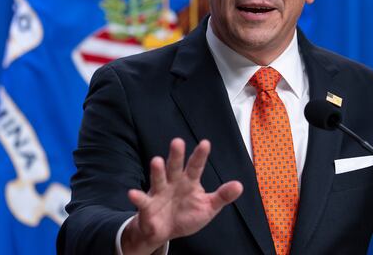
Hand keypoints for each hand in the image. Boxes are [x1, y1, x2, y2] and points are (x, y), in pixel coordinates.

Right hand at [121, 138, 243, 254]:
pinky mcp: (148, 206)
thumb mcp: (208, 207)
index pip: (196, 166)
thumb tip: (239, 185)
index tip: (205, 143)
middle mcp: (173, 182)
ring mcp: (159, 192)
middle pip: (175, 167)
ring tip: (157, 160)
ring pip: (158, 179)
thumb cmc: (187, 214)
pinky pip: (142, 201)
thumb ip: (222, 196)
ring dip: (157, 171)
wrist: (166, 231)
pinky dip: (137, 197)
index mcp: (189, 181)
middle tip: (178, 142)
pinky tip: (132, 193)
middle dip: (176, 155)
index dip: (200, 156)